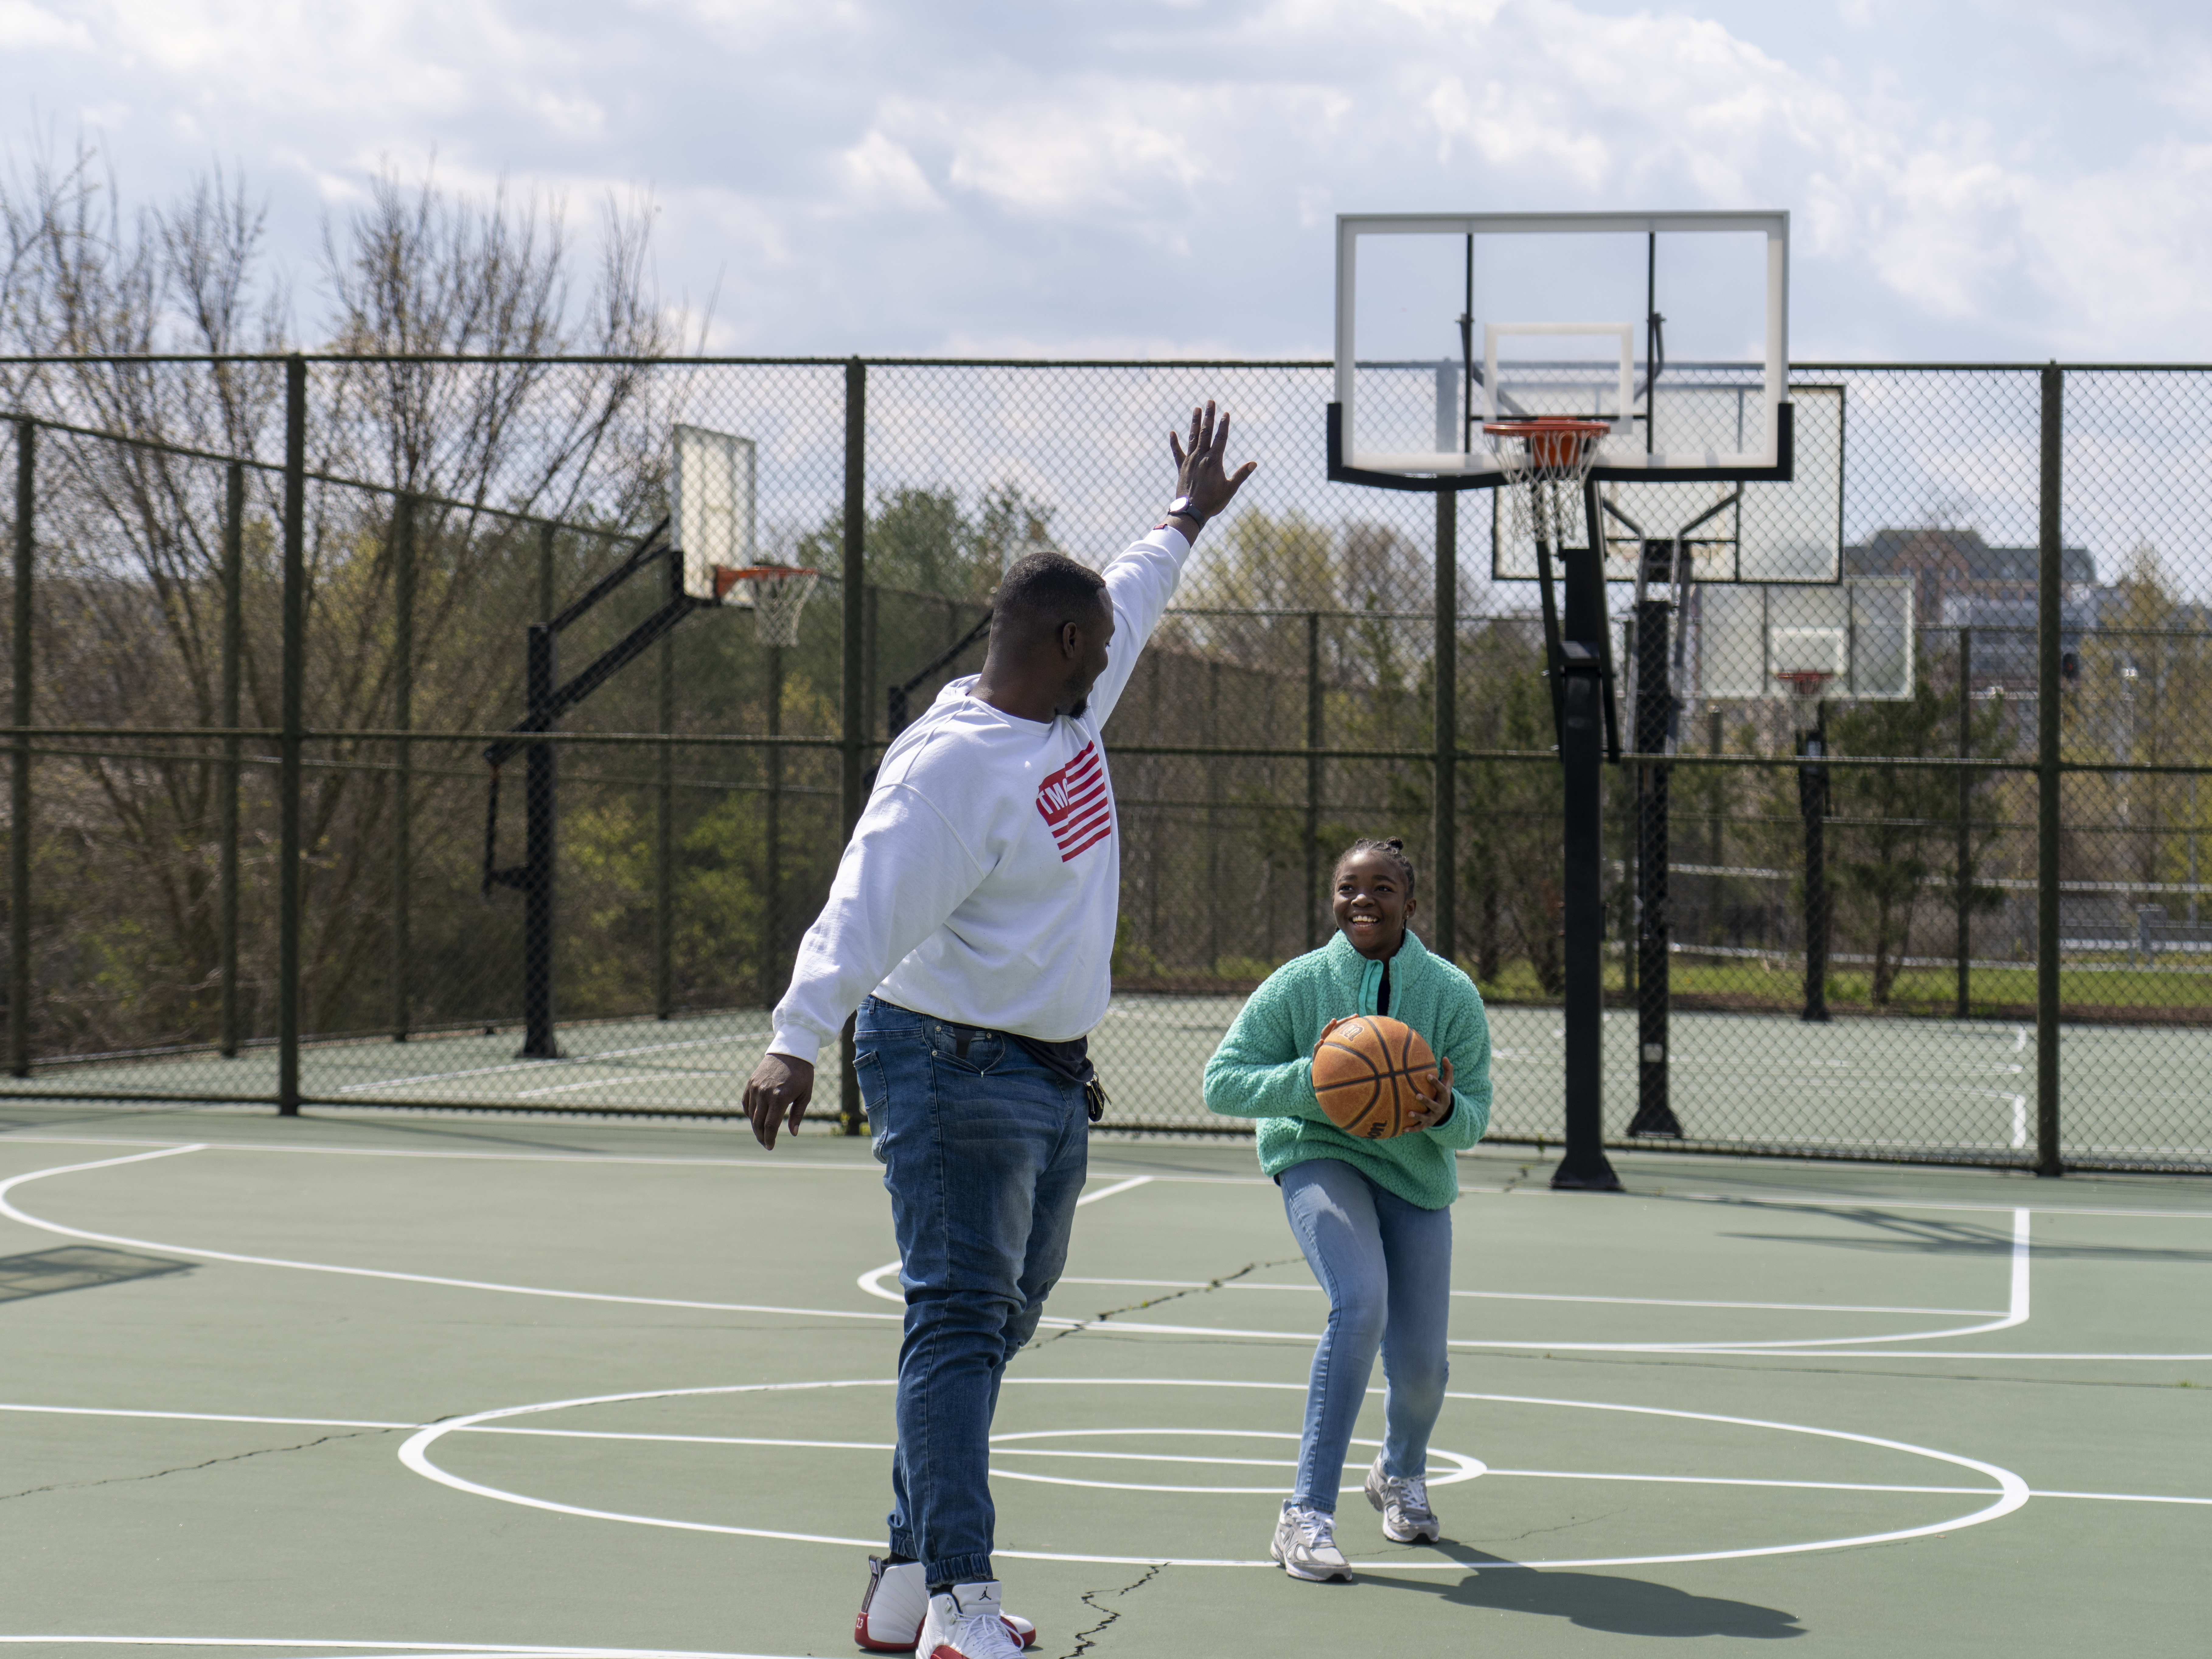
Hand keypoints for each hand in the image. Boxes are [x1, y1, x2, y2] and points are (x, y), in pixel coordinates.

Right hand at [742, 1051, 814, 1148]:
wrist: (791, 1050)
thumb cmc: (802, 1073)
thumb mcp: (805, 1094)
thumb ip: (797, 1115)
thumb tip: (793, 1133)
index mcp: (779, 1097)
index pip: (770, 1126)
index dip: (769, 1139)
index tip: (770, 1147)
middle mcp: (764, 1093)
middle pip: (758, 1123)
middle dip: (761, 1136)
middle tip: (766, 1143)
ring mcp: (755, 1087)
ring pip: (751, 1114)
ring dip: (755, 1126)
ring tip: (762, 1133)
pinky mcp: (751, 1082)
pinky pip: (746, 1103)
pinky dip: (749, 1113)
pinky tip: (756, 1118)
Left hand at [1169, 400, 1257, 521]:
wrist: (1190, 512)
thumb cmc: (1212, 502)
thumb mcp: (1230, 489)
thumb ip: (1241, 475)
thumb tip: (1254, 463)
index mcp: (1214, 461)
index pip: (1220, 438)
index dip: (1224, 425)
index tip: (1225, 413)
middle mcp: (1201, 458)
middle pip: (1206, 432)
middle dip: (1209, 416)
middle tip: (1210, 401)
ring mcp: (1190, 461)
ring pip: (1193, 438)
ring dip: (1195, 423)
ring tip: (1197, 408)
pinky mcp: (1182, 468)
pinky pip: (1177, 452)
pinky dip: (1174, 443)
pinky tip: (1171, 432)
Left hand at [1403, 1055, 1454, 1131]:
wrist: (1444, 1111)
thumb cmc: (1442, 1092)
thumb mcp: (1448, 1082)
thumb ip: (1448, 1070)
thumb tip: (1445, 1057)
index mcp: (1445, 1097)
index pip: (1442, 1090)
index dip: (1436, 1083)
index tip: (1427, 1075)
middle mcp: (1440, 1108)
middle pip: (1434, 1105)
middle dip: (1426, 1101)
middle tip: (1416, 1095)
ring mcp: (1433, 1117)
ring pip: (1426, 1118)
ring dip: (1418, 1116)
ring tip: (1409, 1113)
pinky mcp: (1427, 1124)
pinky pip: (1419, 1128)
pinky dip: (1412, 1129)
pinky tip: (1403, 1129)